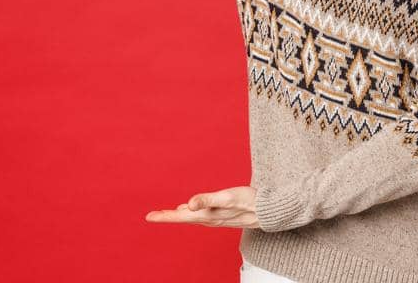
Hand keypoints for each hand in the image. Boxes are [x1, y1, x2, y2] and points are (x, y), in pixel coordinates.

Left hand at [144, 185, 258, 227]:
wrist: (269, 211)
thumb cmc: (249, 202)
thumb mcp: (227, 198)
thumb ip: (207, 200)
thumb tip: (189, 203)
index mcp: (207, 215)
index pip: (180, 217)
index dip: (165, 216)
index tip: (149, 216)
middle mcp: (210, 219)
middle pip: (183, 219)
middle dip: (167, 217)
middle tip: (152, 216)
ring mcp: (217, 218)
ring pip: (192, 218)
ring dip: (178, 216)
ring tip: (167, 213)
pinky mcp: (223, 215)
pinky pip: (202, 215)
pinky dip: (192, 212)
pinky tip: (191, 208)